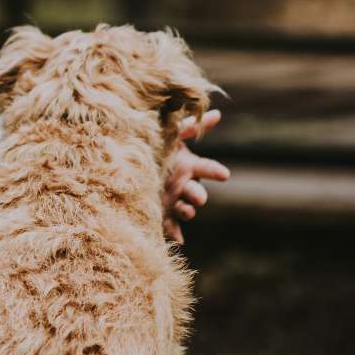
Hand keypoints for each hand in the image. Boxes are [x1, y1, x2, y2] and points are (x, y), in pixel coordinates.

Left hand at [163, 107, 228, 243]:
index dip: (215, 171)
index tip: (224, 174)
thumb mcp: (169, 135)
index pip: (207, 168)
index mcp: (189, 167)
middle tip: (197, 197)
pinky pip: (172, 227)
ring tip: (186, 211)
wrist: (129, 165)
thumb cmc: (154, 147)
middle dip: (198, 195)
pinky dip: (176, 234)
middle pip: (197, 192)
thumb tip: (217, 113)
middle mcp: (185, 185)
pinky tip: (179, 241)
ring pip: (187, 210)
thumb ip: (190, 127)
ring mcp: (175, 201)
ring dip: (188, 211)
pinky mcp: (163, 214)